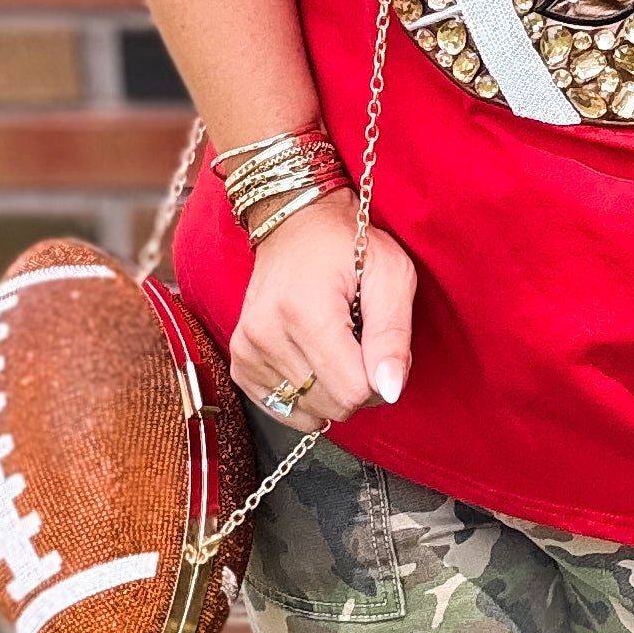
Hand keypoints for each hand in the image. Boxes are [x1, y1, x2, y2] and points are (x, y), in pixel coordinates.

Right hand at [226, 192, 417, 427]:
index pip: (353, 391)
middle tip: (359, 341)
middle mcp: (266, 334)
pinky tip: (312, 360)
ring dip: (332, 387)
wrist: (296, 221)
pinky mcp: (240, 362)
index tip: (377, 344)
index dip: (379, 378)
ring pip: (310, 411)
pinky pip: (283, 410)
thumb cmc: (349, 243)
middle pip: (333, 406)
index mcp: (305, 312)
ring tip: (334, 343)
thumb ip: (393, 336)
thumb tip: (389, 391)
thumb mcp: (391, 275)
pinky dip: (306, 395)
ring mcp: (247, 350)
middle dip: (358, 385)